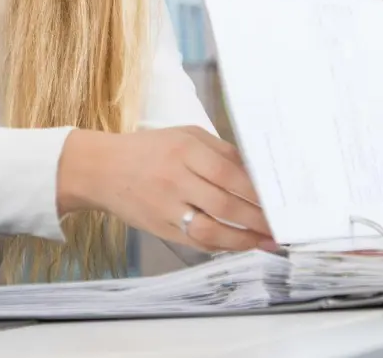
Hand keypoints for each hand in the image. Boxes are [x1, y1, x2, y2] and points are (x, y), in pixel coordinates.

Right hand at [56, 126, 276, 252]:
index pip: (230, 173)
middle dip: (258, 218)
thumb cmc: (149, 149)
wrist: (101, 169)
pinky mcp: (161, 228)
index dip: (257, 191)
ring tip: (266, 242)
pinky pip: (196, 242)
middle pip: (225, 204)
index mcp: (185, 151)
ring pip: (212, 230)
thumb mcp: (184, 136)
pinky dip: (221, 245)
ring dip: (244, 239)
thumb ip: (220, 150)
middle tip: (281, 226)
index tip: (279, 199)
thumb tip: (255, 173)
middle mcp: (176, 179)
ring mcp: (167, 208)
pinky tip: (239, 244)